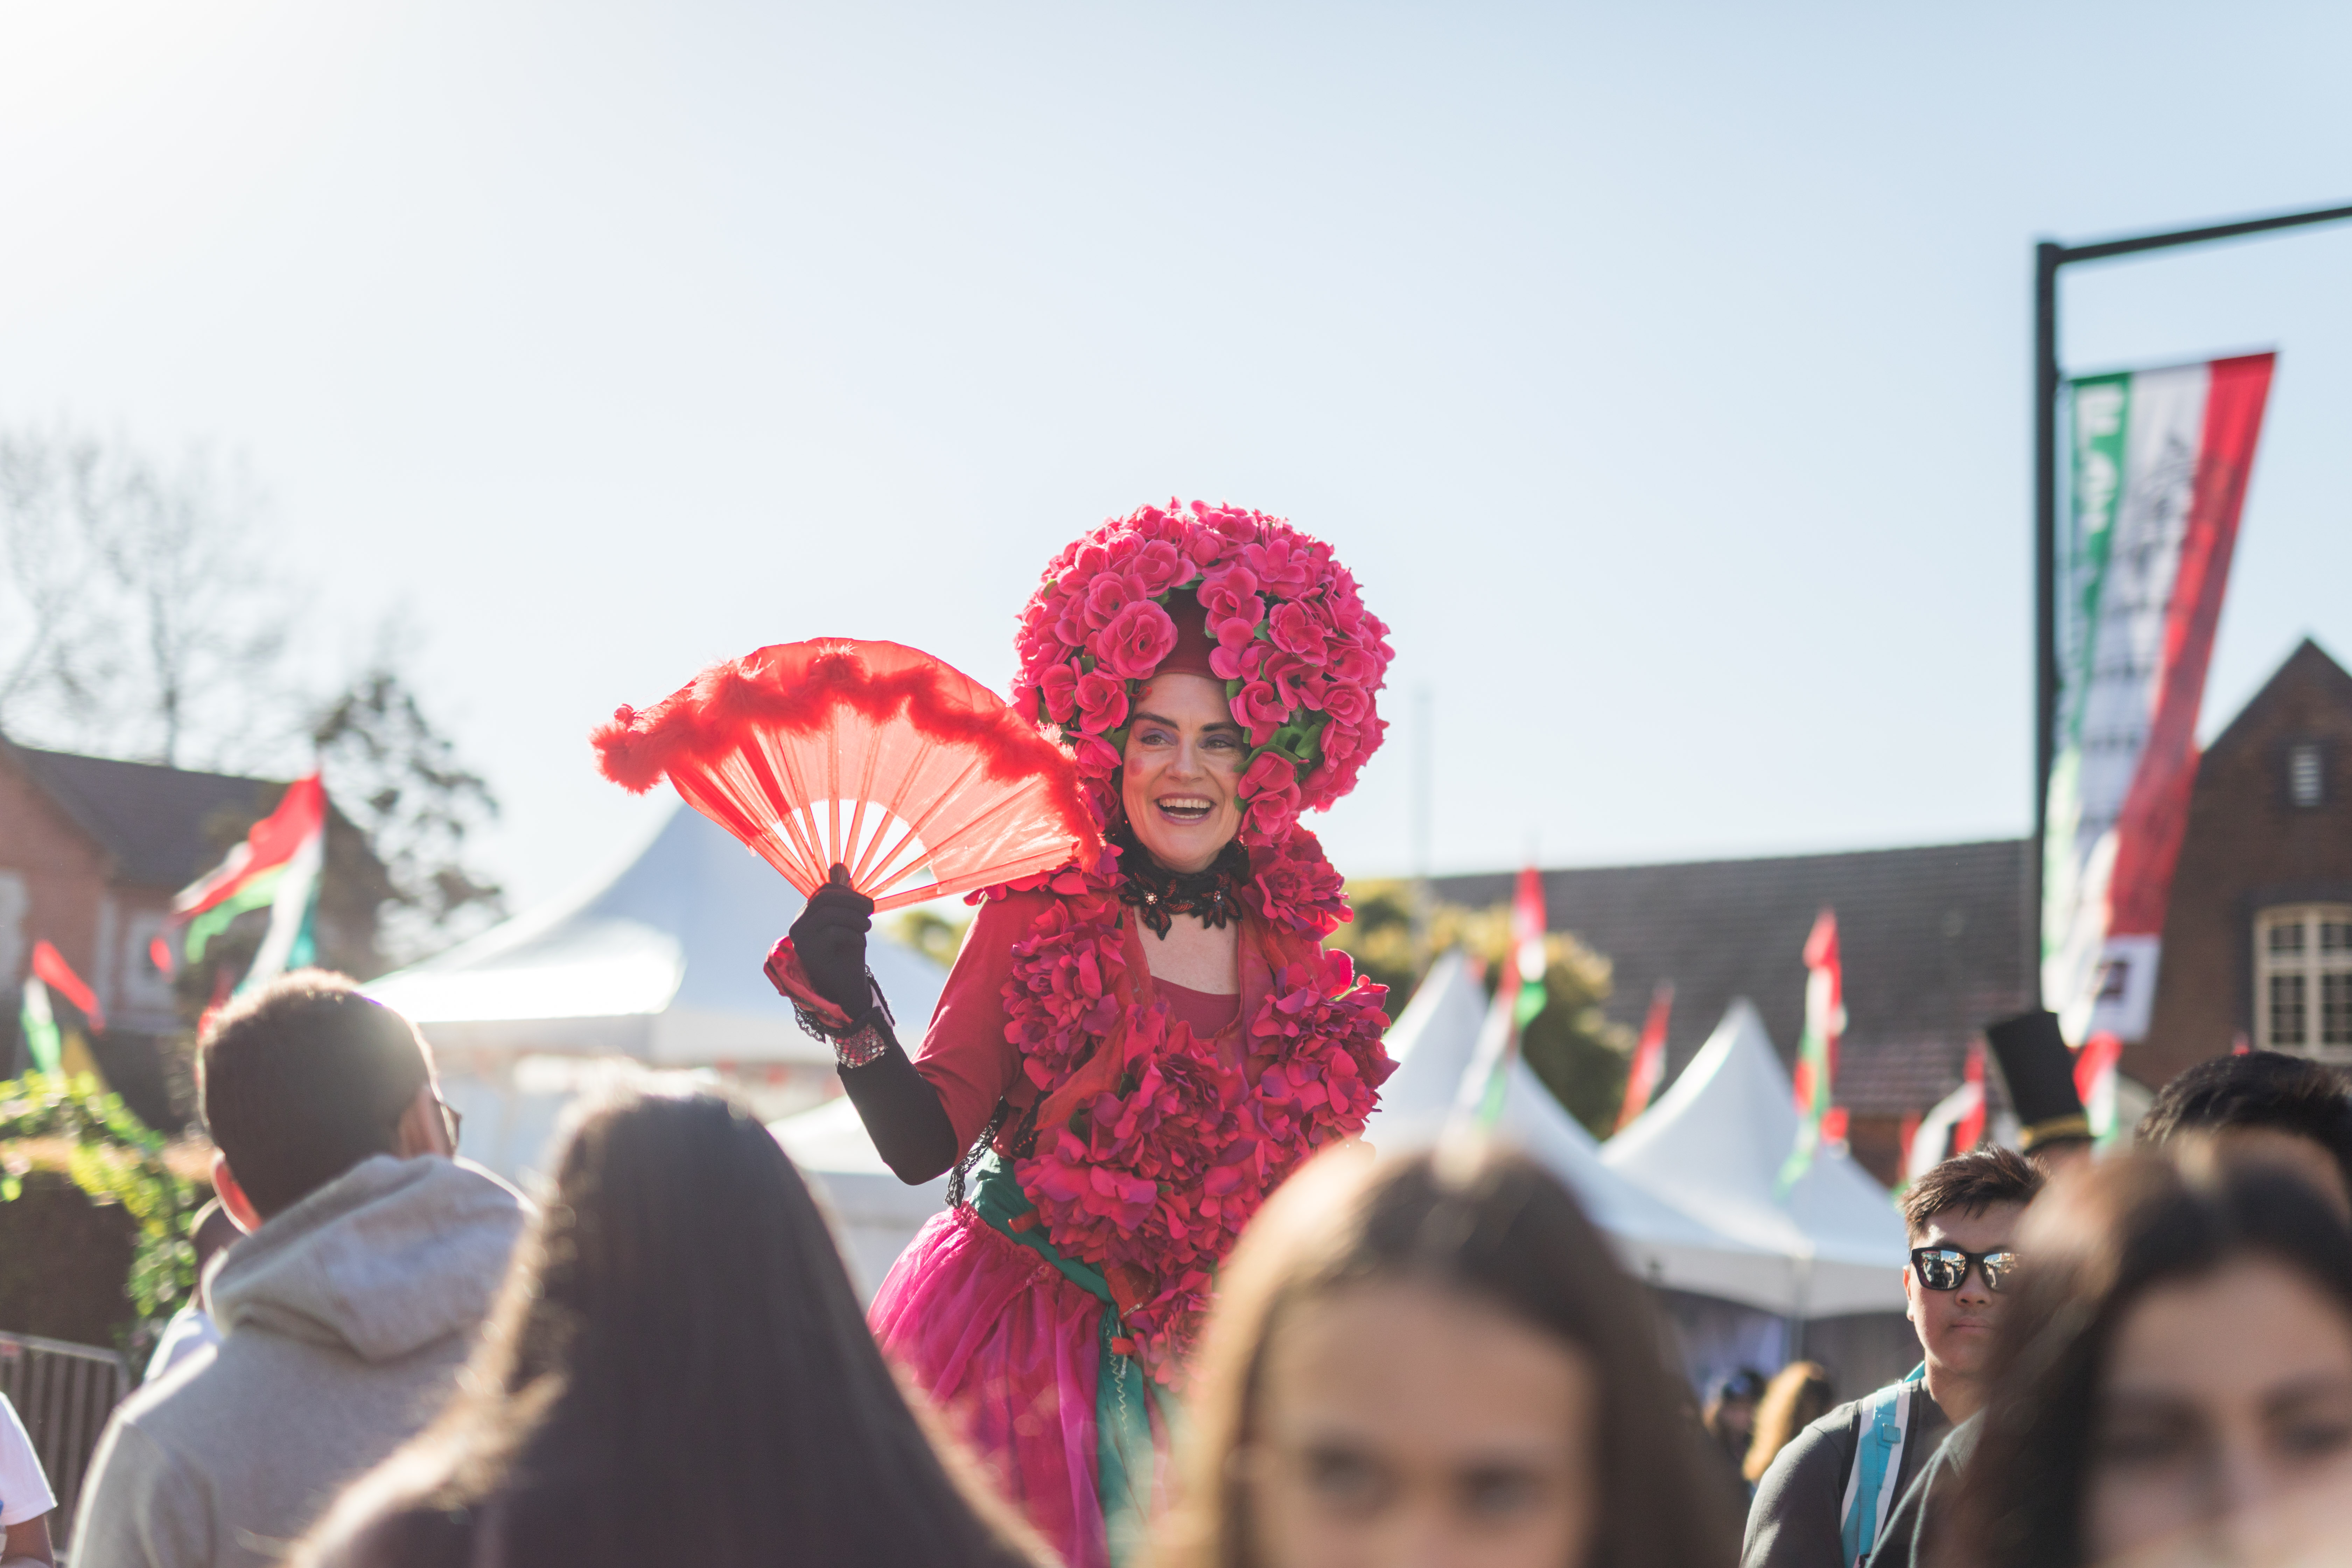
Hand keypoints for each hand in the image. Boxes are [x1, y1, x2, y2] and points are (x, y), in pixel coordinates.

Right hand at [789, 865, 874, 1015]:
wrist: (848, 986)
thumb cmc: (848, 952)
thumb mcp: (850, 920)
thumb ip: (844, 897)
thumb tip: (839, 866)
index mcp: (807, 915)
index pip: (824, 891)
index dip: (848, 892)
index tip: (868, 904)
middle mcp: (798, 925)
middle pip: (824, 898)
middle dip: (853, 901)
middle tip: (871, 910)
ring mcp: (800, 939)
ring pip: (829, 913)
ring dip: (854, 918)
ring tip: (867, 927)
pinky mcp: (807, 952)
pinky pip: (832, 932)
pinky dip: (852, 935)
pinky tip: (859, 943)